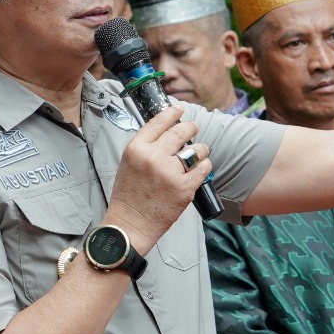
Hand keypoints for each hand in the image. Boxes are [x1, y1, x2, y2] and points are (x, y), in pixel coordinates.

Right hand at [103, 106, 211, 251]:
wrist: (130, 224)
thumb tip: (168, 133)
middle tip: (194, 128)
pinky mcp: (184, 187)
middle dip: (191, 128)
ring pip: (196, 149)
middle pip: (180, 131)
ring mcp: (170, 172)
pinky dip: (205, 166)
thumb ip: (146, 147)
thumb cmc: (128, 196)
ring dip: (200, 149)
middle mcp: (153, 157)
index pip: (159, 122)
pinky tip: (201, 168)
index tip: (180, 109)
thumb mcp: (128, 163)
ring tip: (198, 153)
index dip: (172, 113)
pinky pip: (204, 168)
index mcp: (136, 149)